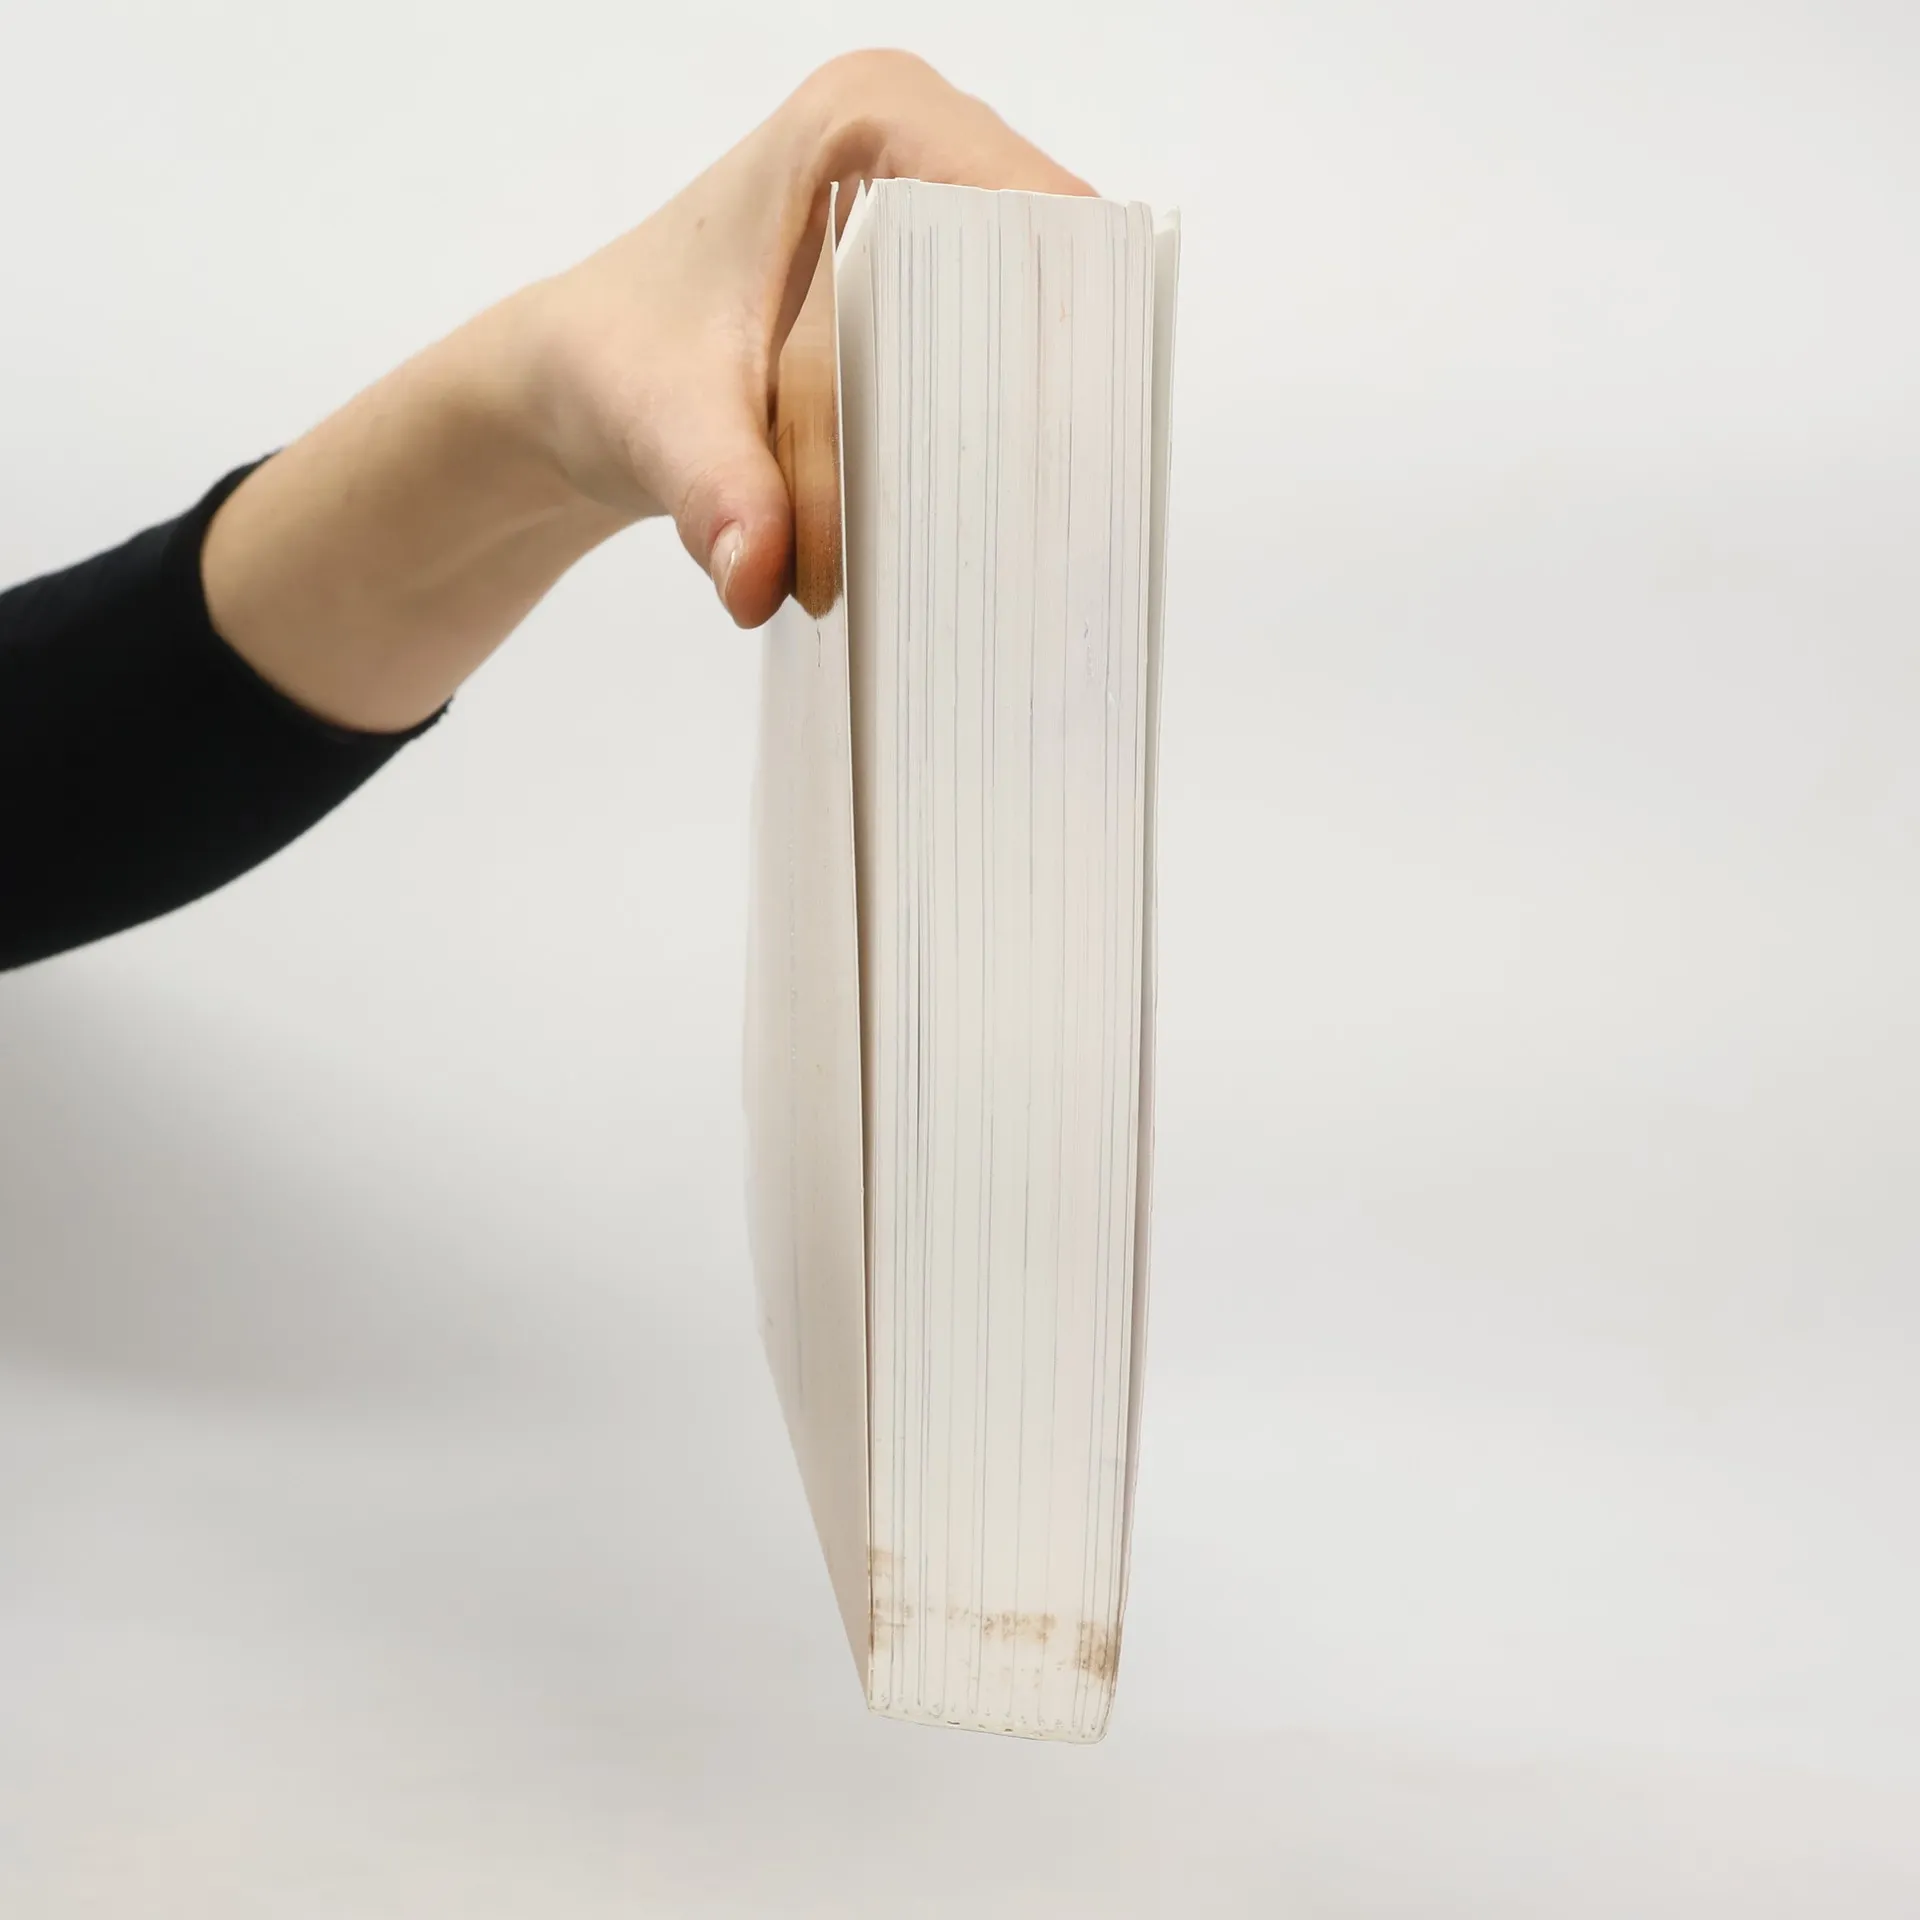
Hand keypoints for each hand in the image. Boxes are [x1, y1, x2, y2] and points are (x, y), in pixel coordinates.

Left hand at [523, 49, 1093, 626]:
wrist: (581, 381)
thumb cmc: (616, 362)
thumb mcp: (660, 425)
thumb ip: (716, 491)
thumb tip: (758, 574)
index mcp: (868, 122)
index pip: (1028, 213)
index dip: (1063, 322)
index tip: (1064, 440)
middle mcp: (921, 144)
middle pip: (1052, 271)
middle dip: (1061, 388)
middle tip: (1053, 509)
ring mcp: (936, 215)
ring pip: (1041, 322)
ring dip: (1038, 421)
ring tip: (1034, 520)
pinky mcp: (936, 284)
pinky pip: (1007, 354)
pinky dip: (999, 431)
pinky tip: (994, 505)